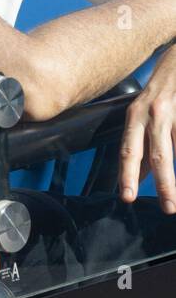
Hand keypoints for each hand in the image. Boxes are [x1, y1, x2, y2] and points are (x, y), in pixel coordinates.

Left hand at [119, 48, 175, 211]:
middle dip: (163, 183)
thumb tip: (138, 174)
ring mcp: (174, 111)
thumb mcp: (143, 113)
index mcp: (135, 115)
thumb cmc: (159, 90)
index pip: (128, 150)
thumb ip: (142, 143)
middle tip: (167, 207)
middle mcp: (154, 113)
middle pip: (159, 153)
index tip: (126, 197)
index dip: (127, 174)